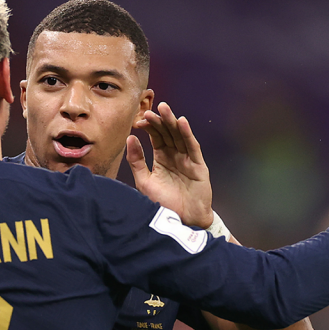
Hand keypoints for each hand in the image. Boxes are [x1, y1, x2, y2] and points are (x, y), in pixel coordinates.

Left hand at [128, 102, 213, 228]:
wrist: (181, 220)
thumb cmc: (164, 202)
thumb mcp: (144, 181)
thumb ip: (136, 161)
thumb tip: (129, 138)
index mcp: (162, 157)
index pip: (156, 136)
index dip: (149, 127)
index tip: (139, 120)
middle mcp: (175, 155)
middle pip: (168, 133)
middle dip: (160, 120)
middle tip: (151, 109)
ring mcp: (188, 159)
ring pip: (180, 136)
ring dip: (172, 122)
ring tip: (165, 109)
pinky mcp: (198, 165)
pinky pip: (192, 147)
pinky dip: (187, 134)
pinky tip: (182, 122)